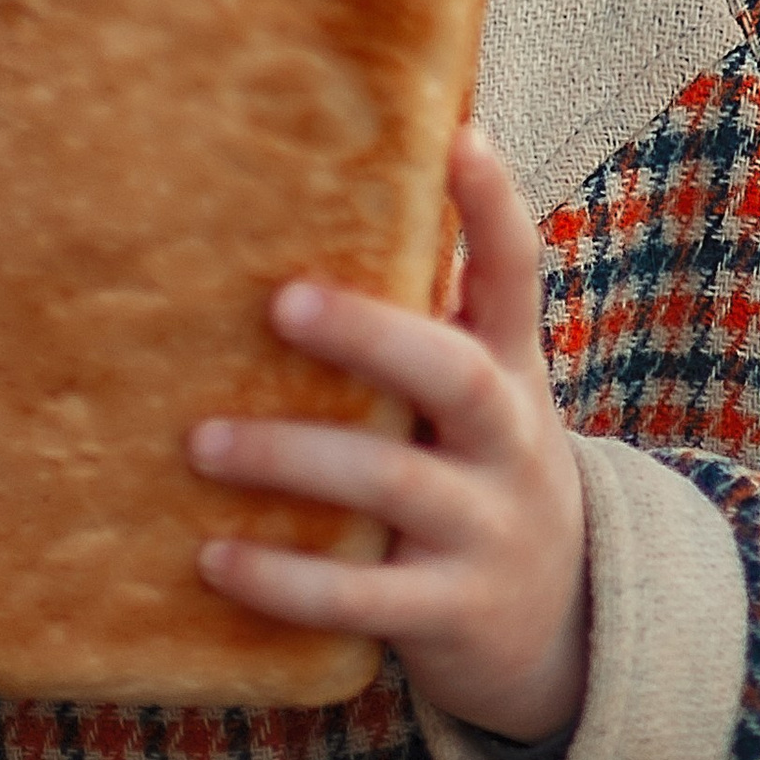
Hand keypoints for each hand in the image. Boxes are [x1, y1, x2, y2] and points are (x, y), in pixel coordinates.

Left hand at [187, 126, 590, 742]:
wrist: (558, 624)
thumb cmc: (475, 469)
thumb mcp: (478, 393)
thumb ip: (421, 320)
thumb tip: (296, 214)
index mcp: (510, 368)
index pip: (516, 274)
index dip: (492, 207)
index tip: (459, 136)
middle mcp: (509, 439)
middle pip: (455, 377)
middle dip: (371, 336)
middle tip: (281, 302)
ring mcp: (485, 528)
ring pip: (393, 484)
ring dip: (292, 458)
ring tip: (201, 442)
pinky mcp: (451, 612)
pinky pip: (363, 596)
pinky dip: (286, 579)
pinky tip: (213, 557)